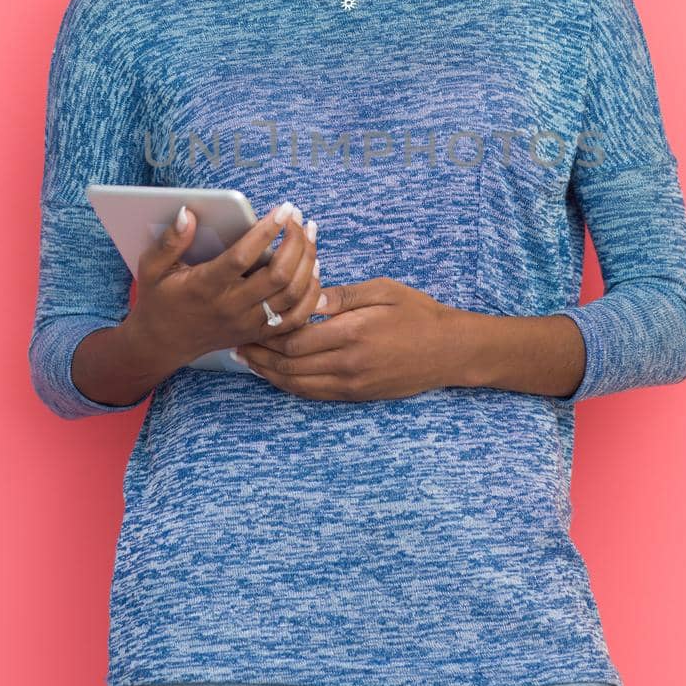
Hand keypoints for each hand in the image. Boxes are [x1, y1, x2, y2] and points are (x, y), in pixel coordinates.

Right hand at [127, 200, 323, 368]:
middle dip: (296, 243)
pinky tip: (314, 268)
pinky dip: (310, 293)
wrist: (163, 343)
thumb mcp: (152, 268)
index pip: (242, 257)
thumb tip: (188, 213)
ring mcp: (247, 323)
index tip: (283, 209)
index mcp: (205, 287)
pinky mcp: (258, 333)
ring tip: (310, 234)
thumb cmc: (159, 298)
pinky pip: (295, 317)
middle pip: (278, 276)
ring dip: (308, 262)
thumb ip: (170, 241)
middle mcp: (230, 307)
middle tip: (300, 218)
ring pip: (292, 295)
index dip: (266, 231)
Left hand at [234, 277, 455, 400]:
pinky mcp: (357, 395)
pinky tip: (277, 376)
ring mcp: (352, 384)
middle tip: (236, 344)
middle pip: (290, 365)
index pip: (295, 339)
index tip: (250, 321)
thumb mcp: (382, 291)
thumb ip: (342, 295)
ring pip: (298, 385)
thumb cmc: (418, 313)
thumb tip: (307, 295)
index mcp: (352, 333)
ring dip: (269, 374)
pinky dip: (290, 386)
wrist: (450, 351)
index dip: (268, 333)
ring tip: (248, 361)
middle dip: (259, 356)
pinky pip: (315, 394)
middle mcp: (348, 364)